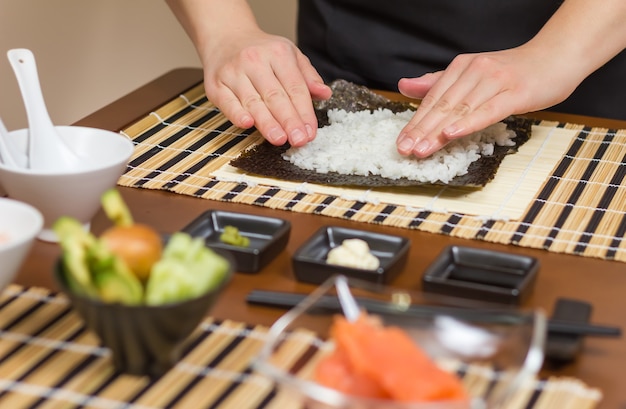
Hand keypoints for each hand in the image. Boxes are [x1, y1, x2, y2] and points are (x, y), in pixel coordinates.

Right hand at [201, 29, 331, 146]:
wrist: (225, 36)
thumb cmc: (261, 51)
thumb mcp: (289, 55)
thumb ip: (307, 76)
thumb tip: (325, 94)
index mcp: (278, 53)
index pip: (295, 87)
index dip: (304, 112)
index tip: (310, 132)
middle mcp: (255, 61)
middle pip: (275, 96)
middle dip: (289, 120)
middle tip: (299, 140)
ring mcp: (233, 72)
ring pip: (253, 102)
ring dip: (267, 123)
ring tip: (280, 139)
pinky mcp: (216, 84)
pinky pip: (227, 102)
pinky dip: (236, 114)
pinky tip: (247, 124)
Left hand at [395, 46, 579, 157]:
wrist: (557, 57)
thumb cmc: (514, 71)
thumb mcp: (473, 74)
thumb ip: (438, 82)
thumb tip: (405, 85)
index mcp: (462, 67)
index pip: (433, 98)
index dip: (415, 121)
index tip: (400, 142)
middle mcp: (475, 71)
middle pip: (443, 105)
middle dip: (421, 130)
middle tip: (405, 150)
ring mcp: (495, 81)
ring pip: (460, 109)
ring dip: (438, 132)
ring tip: (421, 149)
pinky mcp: (516, 92)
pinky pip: (487, 110)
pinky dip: (468, 123)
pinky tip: (451, 133)